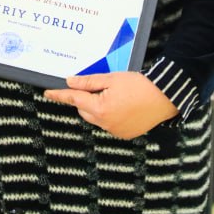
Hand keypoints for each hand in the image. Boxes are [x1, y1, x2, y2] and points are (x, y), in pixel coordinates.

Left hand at [44, 71, 178, 138]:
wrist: (165, 97)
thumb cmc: (139, 85)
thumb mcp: (111, 78)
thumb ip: (88, 82)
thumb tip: (70, 82)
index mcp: (100, 108)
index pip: (73, 100)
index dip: (60, 95)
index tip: (48, 93)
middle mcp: (105, 123)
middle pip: (84, 109)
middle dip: (85, 98)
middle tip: (98, 86)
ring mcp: (115, 131)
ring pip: (96, 118)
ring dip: (97, 107)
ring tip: (115, 95)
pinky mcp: (125, 134)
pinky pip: (108, 124)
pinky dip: (109, 115)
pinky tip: (123, 105)